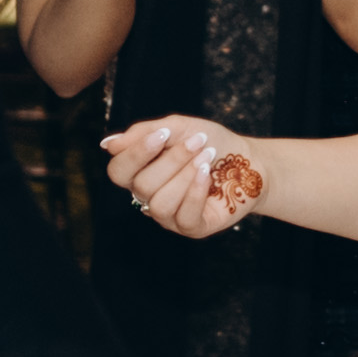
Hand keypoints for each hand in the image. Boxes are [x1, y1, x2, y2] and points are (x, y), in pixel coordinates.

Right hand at [103, 117, 258, 236]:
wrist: (250, 161)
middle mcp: (150, 197)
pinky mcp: (192, 227)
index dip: (136, 154)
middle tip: (199, 141)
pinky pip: (183, 217)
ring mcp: (170, 216)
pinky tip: (208, 175)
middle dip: (173, 159)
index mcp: (141, 173)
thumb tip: (107, 145)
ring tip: (207, 158)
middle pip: (142, 185)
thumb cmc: (211, 143)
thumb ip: (144, 133)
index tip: (164, 135)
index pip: (118, 171)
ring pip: (159, 203)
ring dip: (186, 175)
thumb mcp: (179, 128)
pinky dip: (196, 192)